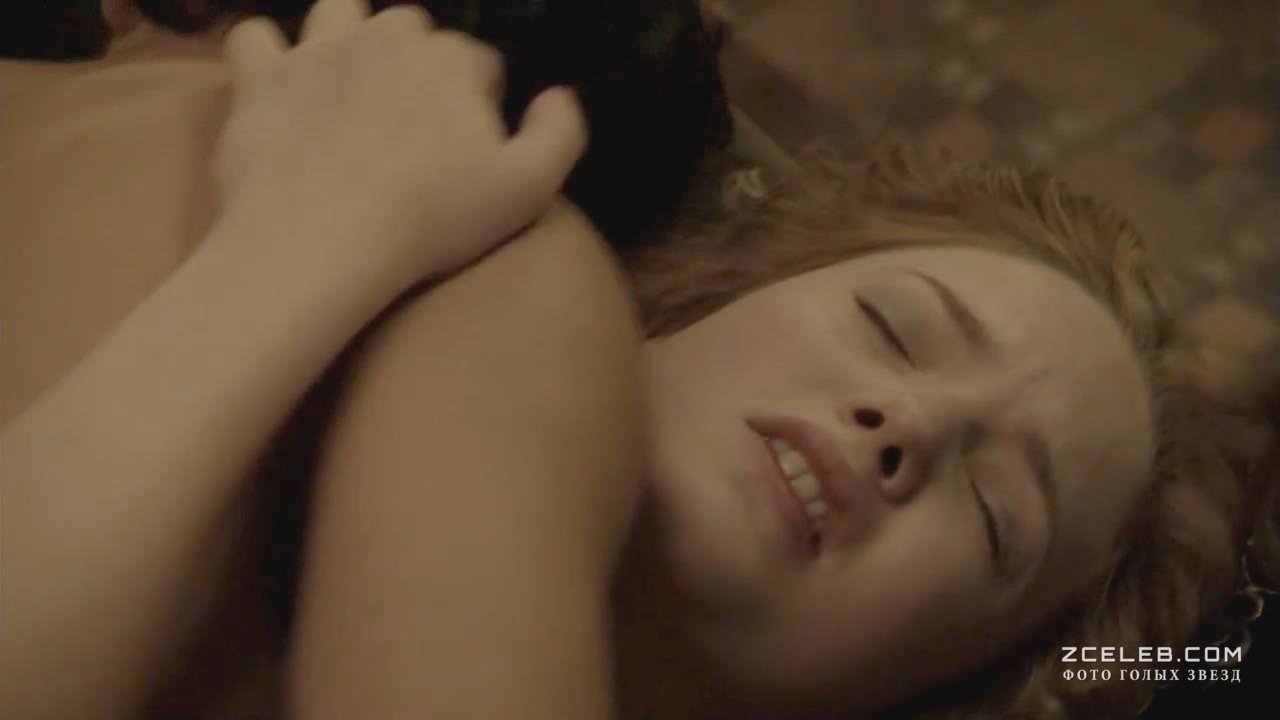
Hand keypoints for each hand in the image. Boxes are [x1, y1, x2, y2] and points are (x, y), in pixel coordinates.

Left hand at [214, 0, 587, 288]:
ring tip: (350, 81)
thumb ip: (560, 134)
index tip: (468, 154)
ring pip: (338, 11)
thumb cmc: (434, 219)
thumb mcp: (529, 189)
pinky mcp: (261, 80)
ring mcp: (318, 52)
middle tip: (412, 128)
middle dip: (417, 64)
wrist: (324, 239)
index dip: (480, 107)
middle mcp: (388, 37)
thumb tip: (559, 94)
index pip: (481, 66)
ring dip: (348, 33)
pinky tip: (278, 85)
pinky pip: (253, 37)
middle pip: (411, 30)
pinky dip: (265, 55)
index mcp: (455, 61)